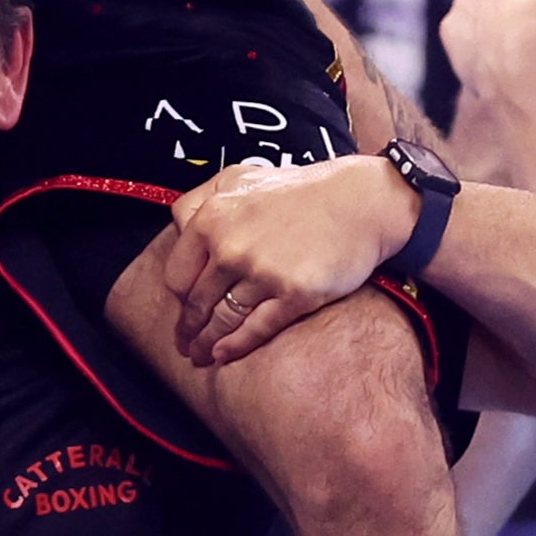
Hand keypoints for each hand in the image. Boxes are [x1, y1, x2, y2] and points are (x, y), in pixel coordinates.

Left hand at [161, 155, 414, 367]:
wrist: (358, 201)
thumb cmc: (299, 191)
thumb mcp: (239, 178)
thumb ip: (202, 200)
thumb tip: (179, 229)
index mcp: (212, 218)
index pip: (177, 274)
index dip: (178, 298)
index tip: (180, 309)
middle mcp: (232, 246)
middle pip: (196, 302)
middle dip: (187, 329)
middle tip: (183, 344)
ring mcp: (263, 272)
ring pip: (222, 320)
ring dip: (206, 343)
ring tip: (200, 356)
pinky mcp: (295, 295)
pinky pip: (256, 329)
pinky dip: (235, 347)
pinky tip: (224, 355)